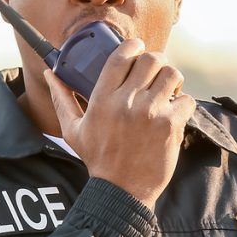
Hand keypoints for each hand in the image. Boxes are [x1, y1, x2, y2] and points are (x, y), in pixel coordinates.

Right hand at [44, 38, 196, 207]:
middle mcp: (126, 102)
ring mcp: (150, 113)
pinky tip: (176, 112)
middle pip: (151, 59)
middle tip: (156, 73)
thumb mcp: (73, 130)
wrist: (121, 191)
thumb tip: (50, 73)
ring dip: (171, 79)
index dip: (133, 45)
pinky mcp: (170, 125)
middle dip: (156, 62)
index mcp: (102, 99)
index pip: (121, 56)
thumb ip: (62, 99)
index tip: (138, 47)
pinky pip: (186, 99)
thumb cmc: (97, 160)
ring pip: (171, 74)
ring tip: (168, 90)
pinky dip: (184, 103)